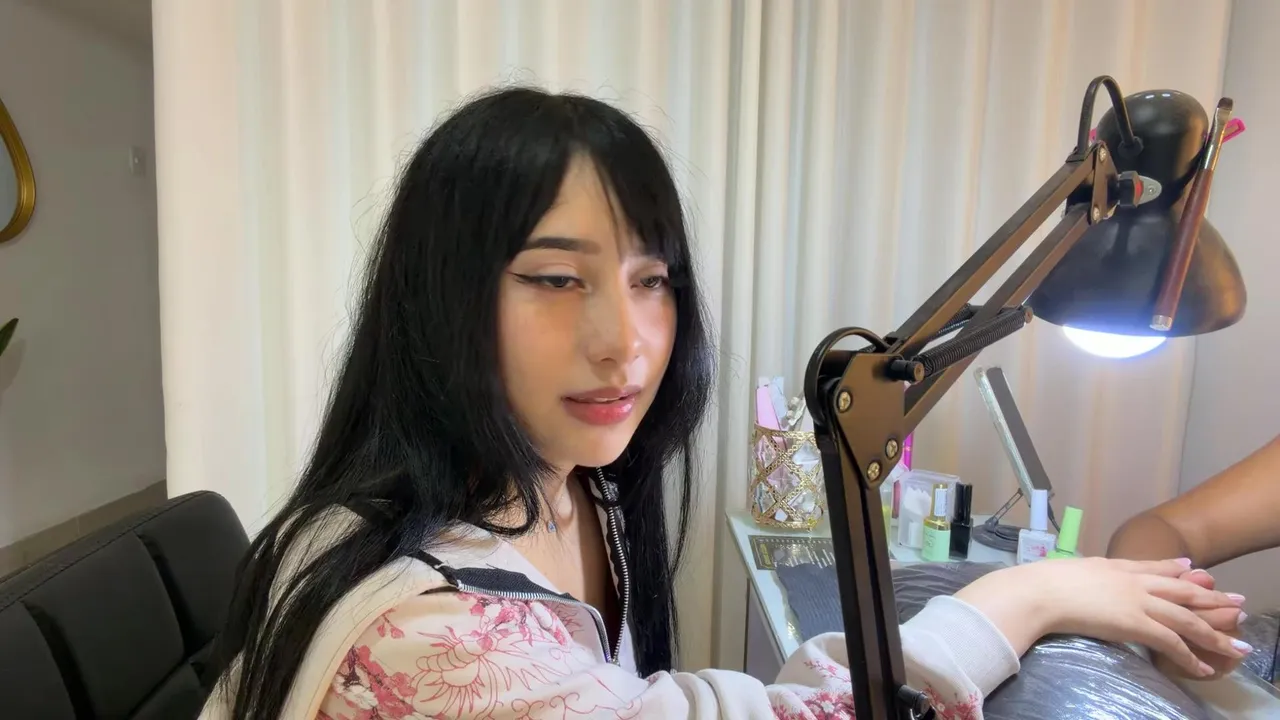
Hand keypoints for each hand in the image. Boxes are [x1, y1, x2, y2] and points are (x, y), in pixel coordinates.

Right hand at [955, 558, 1248, 677]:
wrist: (1039, 591)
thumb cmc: (1043, 581)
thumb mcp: (1071, 568)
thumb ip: (1087, 571)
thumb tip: (1087, 574)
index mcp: (1116, 567)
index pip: (1155, 567)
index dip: (1179, 570)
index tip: (1198, 571)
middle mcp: (1133, 581)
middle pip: (1182, 590)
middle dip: (1212, 598)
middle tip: (1237, 603)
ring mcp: (1137, 601)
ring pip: (1187, 618)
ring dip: (1214, 634)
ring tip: (1235, 645)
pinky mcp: (1135, 623)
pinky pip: (1171, 642)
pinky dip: (1189, 656)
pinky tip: (1201, 666)